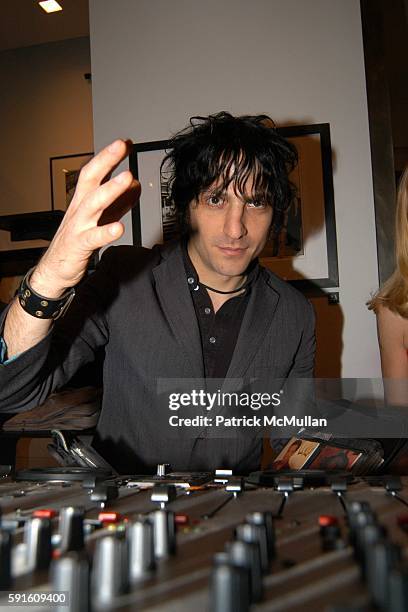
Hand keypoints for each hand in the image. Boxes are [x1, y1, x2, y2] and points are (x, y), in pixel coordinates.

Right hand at [31, 140, 139, 295]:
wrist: (55, 269)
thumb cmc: (77, 241)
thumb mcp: (101, 217)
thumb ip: (119, 203)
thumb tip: (136, 187)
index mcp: (83, 200)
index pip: (95, 172)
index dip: (108, 156)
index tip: (124, 143)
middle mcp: (79, 209)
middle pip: (90, 179)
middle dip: (105, 160)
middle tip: (121, 146)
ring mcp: (78, 226)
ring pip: (92, 203)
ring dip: (110, 189)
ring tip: (127, 178)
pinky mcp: (79, 245)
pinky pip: (93, 237)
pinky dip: (106, 232)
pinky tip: (119, 228)